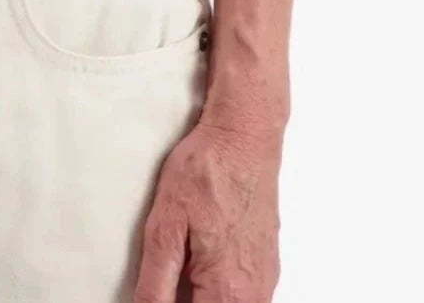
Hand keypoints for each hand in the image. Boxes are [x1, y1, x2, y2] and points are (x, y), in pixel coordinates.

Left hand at [132, 116, 282, 300]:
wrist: (244, 137)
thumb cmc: (208, 170)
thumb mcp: (165, 226)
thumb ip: (155, 283)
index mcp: (227, 293)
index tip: (158, 293)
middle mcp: (254, 295)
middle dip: (186, 299)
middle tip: (172, 271)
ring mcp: (265, 282)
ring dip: (203, 296)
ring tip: (185, 265)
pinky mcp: (267, 267)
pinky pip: (244, 297)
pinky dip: (219, 290)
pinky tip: (203, 261)